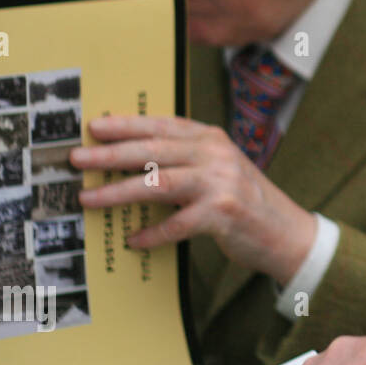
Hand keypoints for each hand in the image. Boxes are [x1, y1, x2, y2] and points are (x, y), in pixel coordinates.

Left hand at [69, 115, 315, 284]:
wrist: (288, 233)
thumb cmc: (246, 202)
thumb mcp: (219, 170)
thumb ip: (185, 160)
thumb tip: (132, 160)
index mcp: (213, 138)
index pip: (163, 125)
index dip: (127, 124)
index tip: (95, 126)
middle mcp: (216, 154)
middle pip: (153, 150)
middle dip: (110, 154)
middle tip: (78, 158)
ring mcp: (221, 182)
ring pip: (158, 183)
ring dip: (118, 191)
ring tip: (88, 198)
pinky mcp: (223, 212)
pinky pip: (177, 223)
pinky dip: (153, 233)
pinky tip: (134, 239)